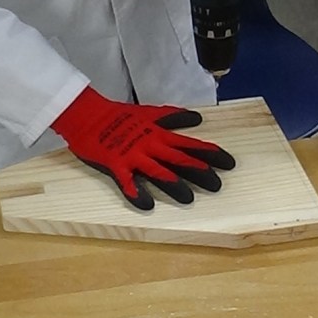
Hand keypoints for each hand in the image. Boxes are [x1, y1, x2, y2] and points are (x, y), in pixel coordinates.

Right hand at [51, 86, 234, 209]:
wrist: (88, 115)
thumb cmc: (120, 115)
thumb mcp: (150, 112)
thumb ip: (173, 118)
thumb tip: (197, 119)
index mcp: (159, 133)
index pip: (191, 144)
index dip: (211, 153)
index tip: (230, 163)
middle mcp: (150, 145)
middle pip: (180, 159)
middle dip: (200, 172)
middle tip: (218, 185)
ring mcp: (133, 155)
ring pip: (158, 171)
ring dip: (174, 185)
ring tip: (189, 198)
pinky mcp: (116, 165)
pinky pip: (127, 182)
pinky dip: (137, 193)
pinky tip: (147, 205)